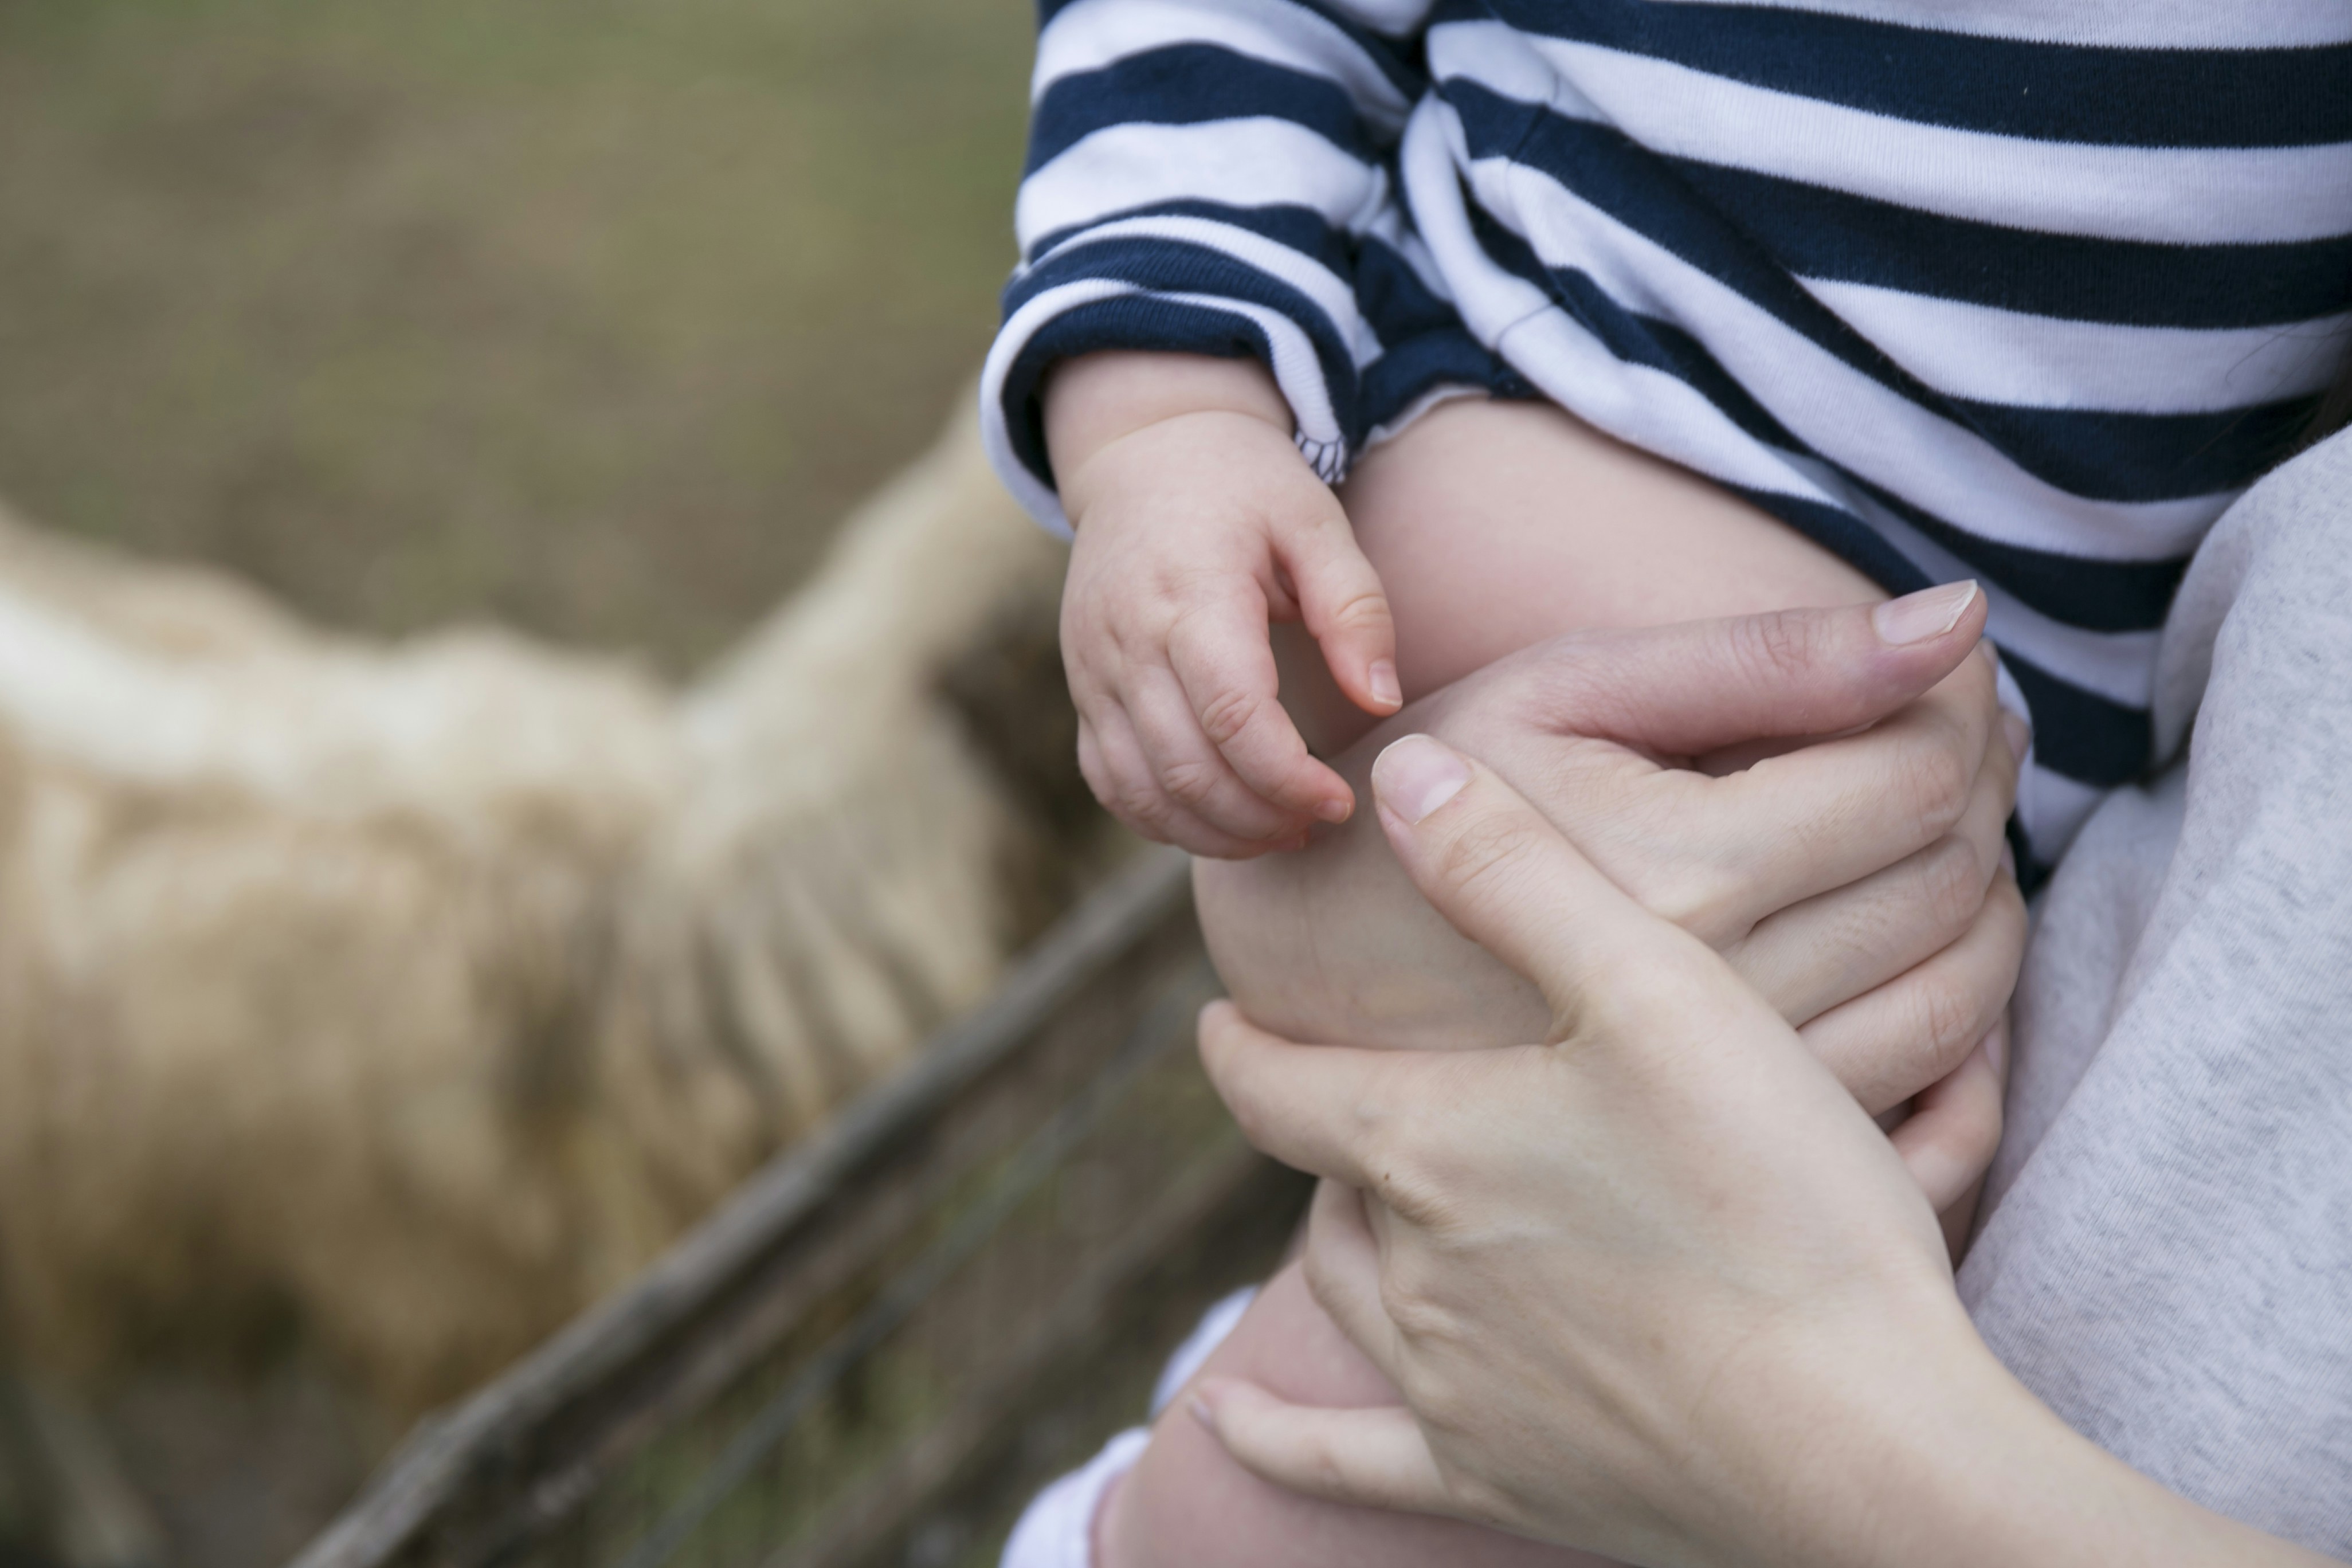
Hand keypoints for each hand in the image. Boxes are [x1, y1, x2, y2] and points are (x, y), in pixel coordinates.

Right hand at [1050, 353, 1400, 856]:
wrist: (1145, 454)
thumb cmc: (1243, 488)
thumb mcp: (1314, 522)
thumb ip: (1355, 609)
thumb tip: (1383, 702)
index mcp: (1192, 596)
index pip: (1233, 718)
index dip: (1289, 779)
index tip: (1340, 802)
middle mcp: (1128, 642)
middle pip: (1187, 770)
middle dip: (1260, 817)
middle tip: (1317, 821)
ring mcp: (1094, 672)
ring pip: (1145, 791)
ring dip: (1214, 832)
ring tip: (1279, 831)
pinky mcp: (1083, 692)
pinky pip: (1111, 782)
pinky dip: (1163, 820)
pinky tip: (1222, 821)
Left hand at [1189, 735, 2323, 1567]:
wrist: (1858, 1436)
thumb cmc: (1770, 1195)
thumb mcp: (1651, 987)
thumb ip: (1517, 872)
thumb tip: (1395, 774)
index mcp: (1426, 1145)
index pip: (1279, 1082)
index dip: (1242, 1042)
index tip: (1222, 1014)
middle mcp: (1411, 1268)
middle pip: (1328, 1183)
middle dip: (1328, 1136)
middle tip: (1345, 1098)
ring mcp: (1450, 1387)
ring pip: (1345, 1293)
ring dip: (1342, 1238)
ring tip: (1355, 1203)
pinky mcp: (1500, 1481)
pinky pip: (1345, 1465)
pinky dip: (1278, 1445)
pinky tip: (1229, 1431)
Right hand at [1199, 587, 2026, 1144]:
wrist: (1313, 970)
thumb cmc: (1435, 793)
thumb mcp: (1567, 690)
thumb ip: (1765, 658)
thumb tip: (1960, 617)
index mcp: (1681, 867)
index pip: (1917, 772)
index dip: (1964, 704)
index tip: (1946, 666)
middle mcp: (1723, 994)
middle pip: (1952, 873)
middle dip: (1984, 781)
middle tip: (1955, 729)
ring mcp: (1735, 1087)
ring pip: (1963, 982)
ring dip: (1987, 886)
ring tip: (1943, 820)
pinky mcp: (1739, 1139)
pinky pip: (1930, 1078)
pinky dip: (1963, 993)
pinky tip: (1918, 930)